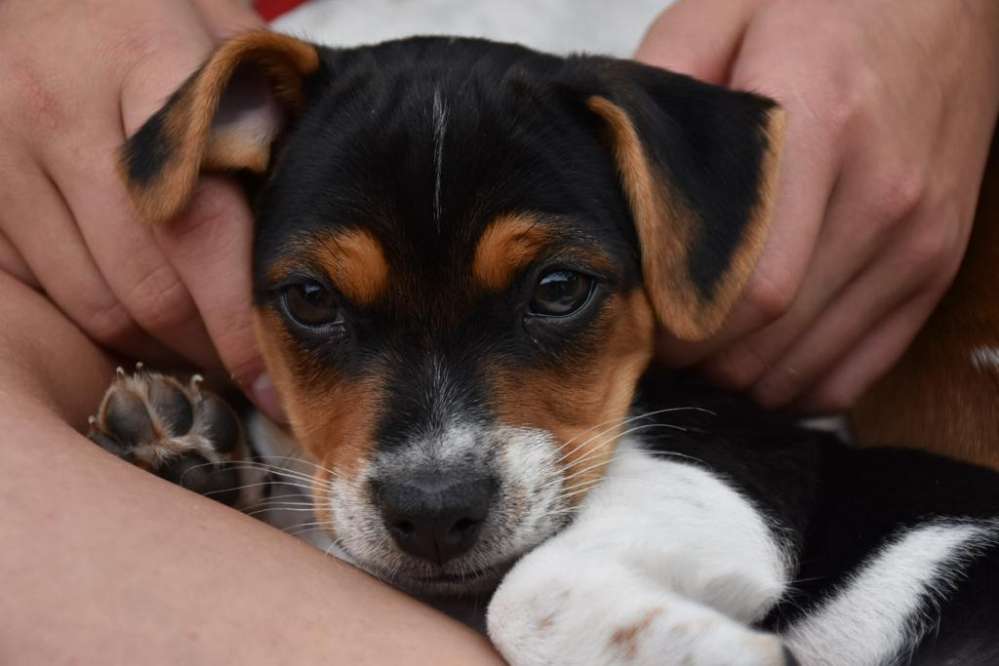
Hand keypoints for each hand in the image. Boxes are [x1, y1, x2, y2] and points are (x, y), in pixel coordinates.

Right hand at [0, 0, 283, 417]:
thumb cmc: (150, 21)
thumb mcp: (218, 34)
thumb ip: (269, 112)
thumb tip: (326, 216)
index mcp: (145, 61)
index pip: (202, 219)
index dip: (241, 314)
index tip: (273, 375)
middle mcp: (61, 109)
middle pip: (149, 280)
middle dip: (210, 347)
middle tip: (252, 378)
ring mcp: (5, 153)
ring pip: (97, 303)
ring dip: (162, 348)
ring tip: (208, 356)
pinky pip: (48, 297)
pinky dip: (105, 330)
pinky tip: (148, 327)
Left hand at [637, 0, 998, 411]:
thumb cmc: (824, 3)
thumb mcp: (724, 14)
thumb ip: (660, 87)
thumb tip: (605, 172)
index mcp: (820, 123)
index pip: (748, 282)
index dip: (682, 328)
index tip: (639, 326)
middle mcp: (881, 191)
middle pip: (773, 331)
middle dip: (702, 358)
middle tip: (658, 349)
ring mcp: (920, 233)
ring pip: (812, 359)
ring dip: (745, 378)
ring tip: (701, 358)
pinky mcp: (939, 258)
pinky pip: (865, 365)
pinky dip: (803, 385)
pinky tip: (761, 366)